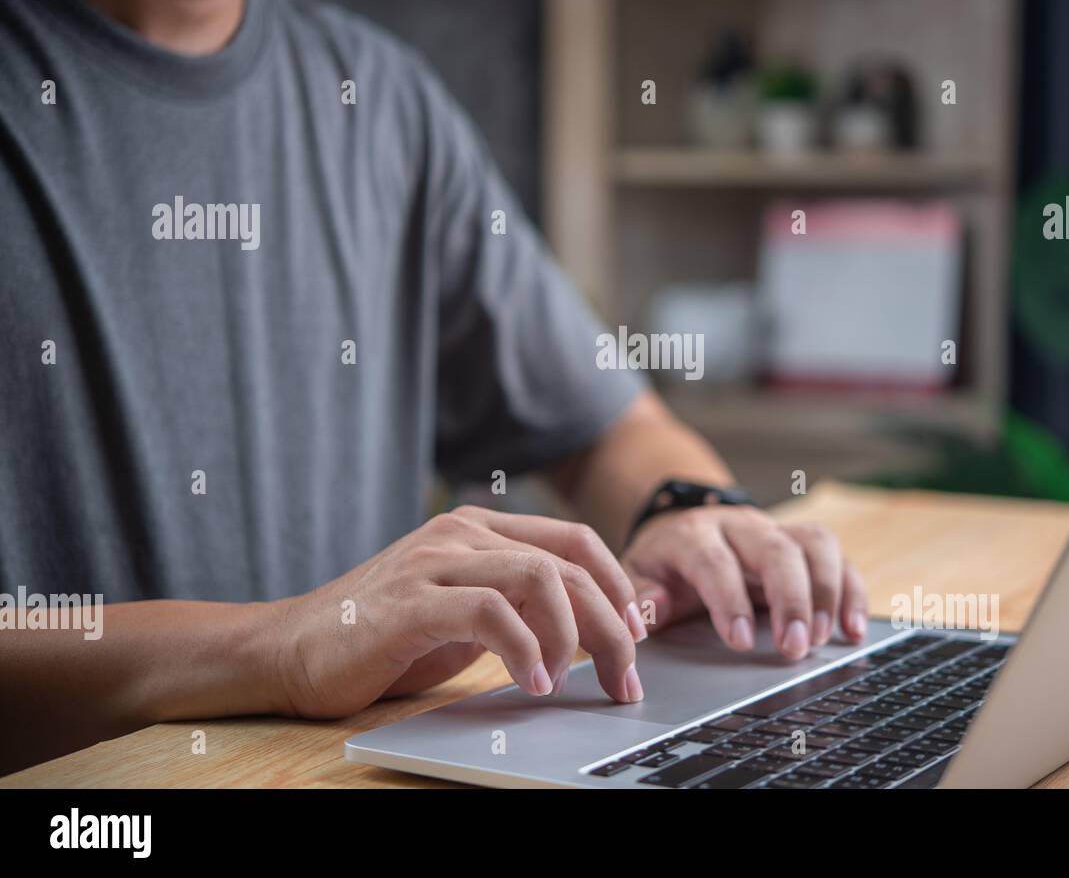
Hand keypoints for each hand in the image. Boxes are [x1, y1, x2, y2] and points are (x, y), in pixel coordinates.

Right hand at [269, 506, 645, 717]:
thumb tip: (585, 631)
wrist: (288, 650)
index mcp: (479, 530)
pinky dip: (523, 649)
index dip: (615, 582)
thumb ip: (514, 606)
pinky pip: (489, 613)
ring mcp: (434, 562)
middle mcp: (461, 534)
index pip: (572, 539)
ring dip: (576, 636)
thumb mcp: (462, 614)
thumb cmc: (379, 638)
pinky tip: (533, 682)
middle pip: (567, 565)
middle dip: (611, 623)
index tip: (636, 629)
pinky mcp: (410, 602)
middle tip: (626, 675)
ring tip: (582, 681)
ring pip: (539, 579)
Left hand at [622, 505, 868, 659]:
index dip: (729, 600)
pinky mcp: (803, 544)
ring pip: (815, 544)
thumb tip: (650, 612)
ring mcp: (777, 531)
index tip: (738, 641)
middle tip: (794, 647)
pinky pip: (838, 558)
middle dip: (790, 599)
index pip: (717, 561)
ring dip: (826, 592)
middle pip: (776, 549)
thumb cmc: (665, 562)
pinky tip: (852, 629)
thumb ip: (639, 594)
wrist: (684, 524)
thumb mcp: (638, 573)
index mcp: (695, 534)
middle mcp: (742, 527)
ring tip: (825, 638)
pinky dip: (851, 592)